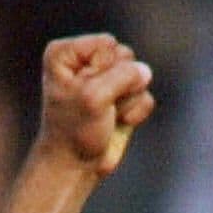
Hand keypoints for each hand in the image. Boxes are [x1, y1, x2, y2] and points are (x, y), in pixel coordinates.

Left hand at [35, 34, 155, 175]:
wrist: (76, 168)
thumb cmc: (74, 130)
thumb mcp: (94, 97)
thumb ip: (124, 75)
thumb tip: (146, 71)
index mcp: (66, 54)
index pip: (107, 44)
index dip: (103, 71)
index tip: (84, 94)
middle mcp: (85, 61)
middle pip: (124, 56)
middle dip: (117, 85)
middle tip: (97, 108)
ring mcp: (106, 79)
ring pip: (138, 74)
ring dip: (126, 100)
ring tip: (106, 116)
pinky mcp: (123, 97)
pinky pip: (144, 95)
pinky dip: (135, 113)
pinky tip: (117, 123)